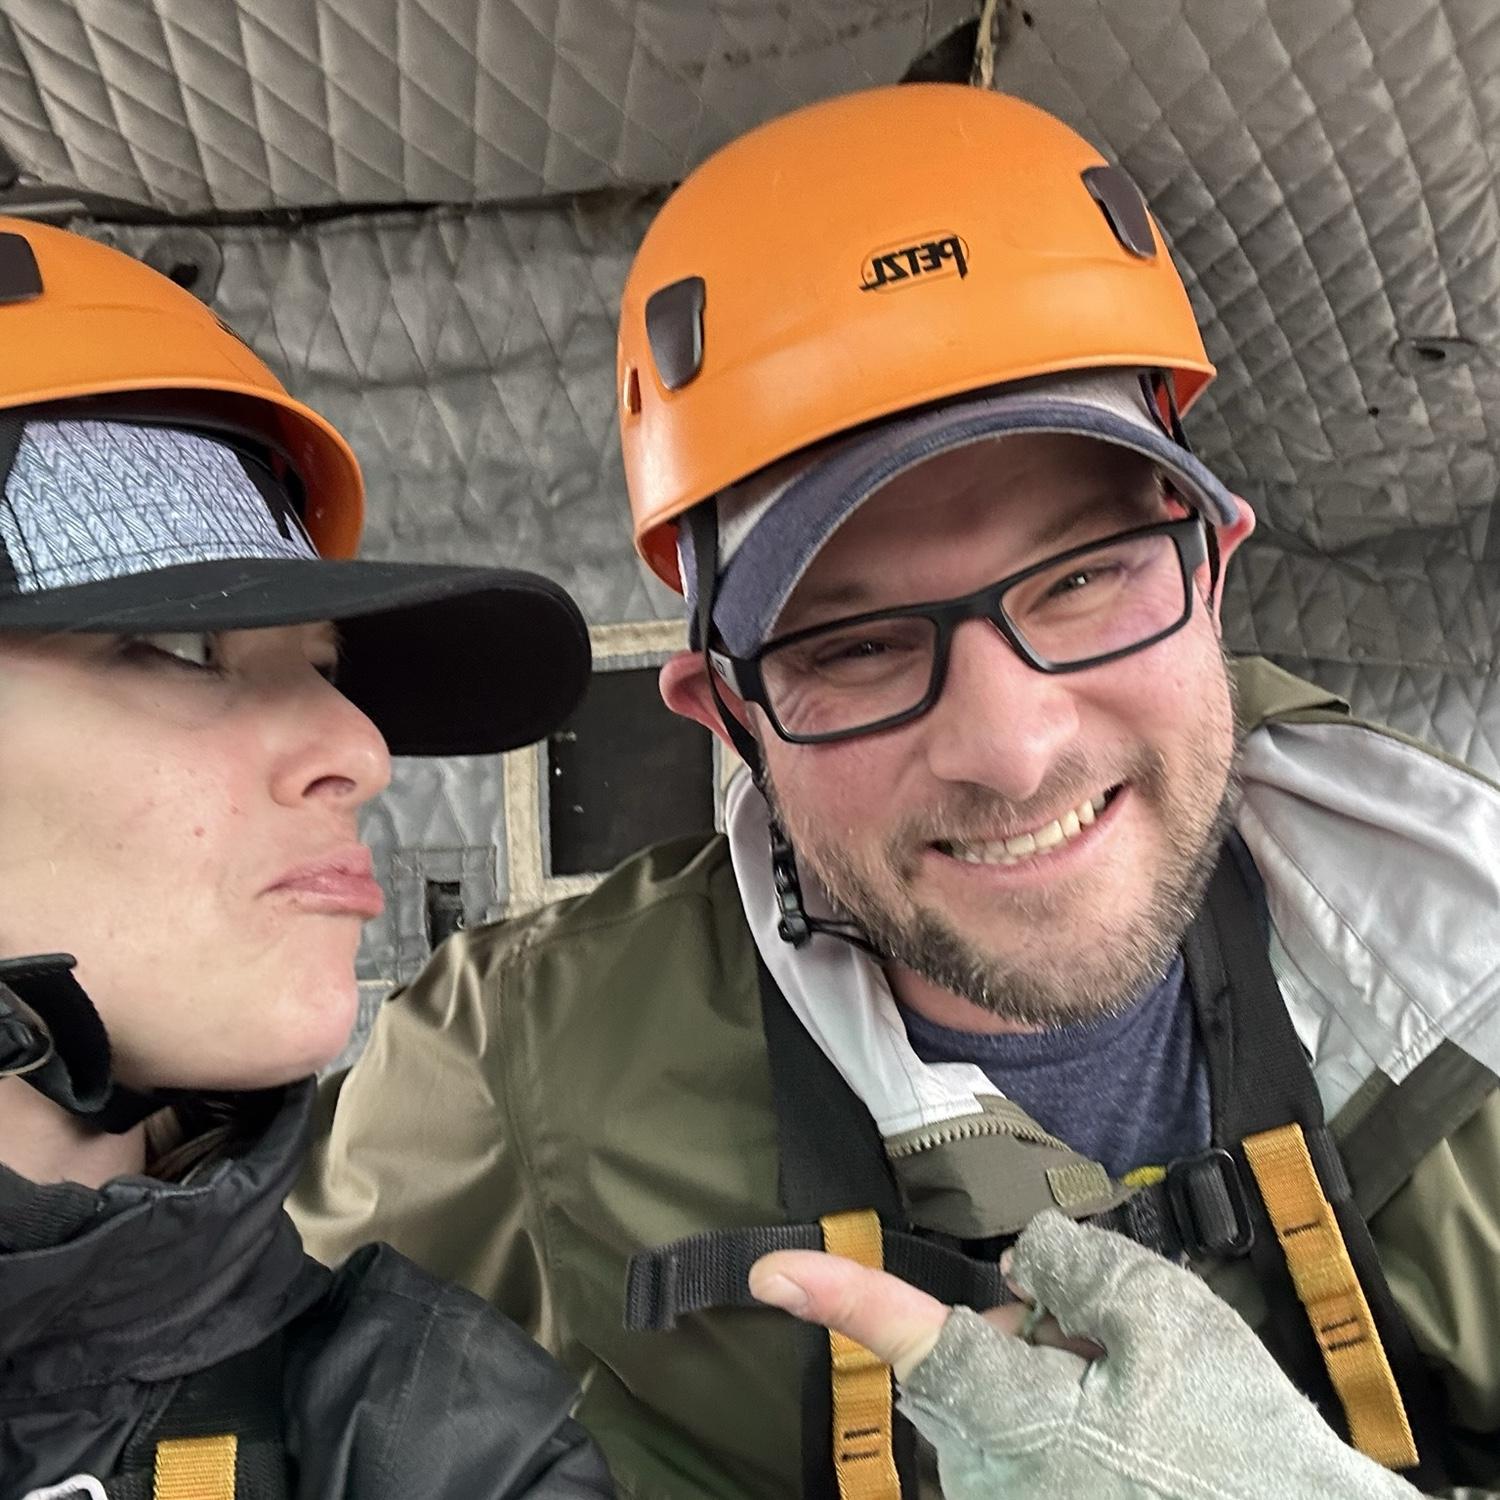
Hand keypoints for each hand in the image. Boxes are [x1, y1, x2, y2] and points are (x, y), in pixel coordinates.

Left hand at [750, 1210, 1425, 1499]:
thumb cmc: (1237, 1440)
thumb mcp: (1169, 1320)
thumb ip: (1076, 1267)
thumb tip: (1019, 1261)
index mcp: (1015, 1417)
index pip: (912, 1336)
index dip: (842, 1297)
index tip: (773, 1275)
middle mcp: (992, 1474)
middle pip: (973, 1352)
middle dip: (1030, 1324)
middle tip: (1121, 1343)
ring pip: (1002, 1394)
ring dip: (1056, 1370)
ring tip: (1144, 1396)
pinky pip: (1024, 1438)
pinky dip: (1068, 1411)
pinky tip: (1135, 1430)